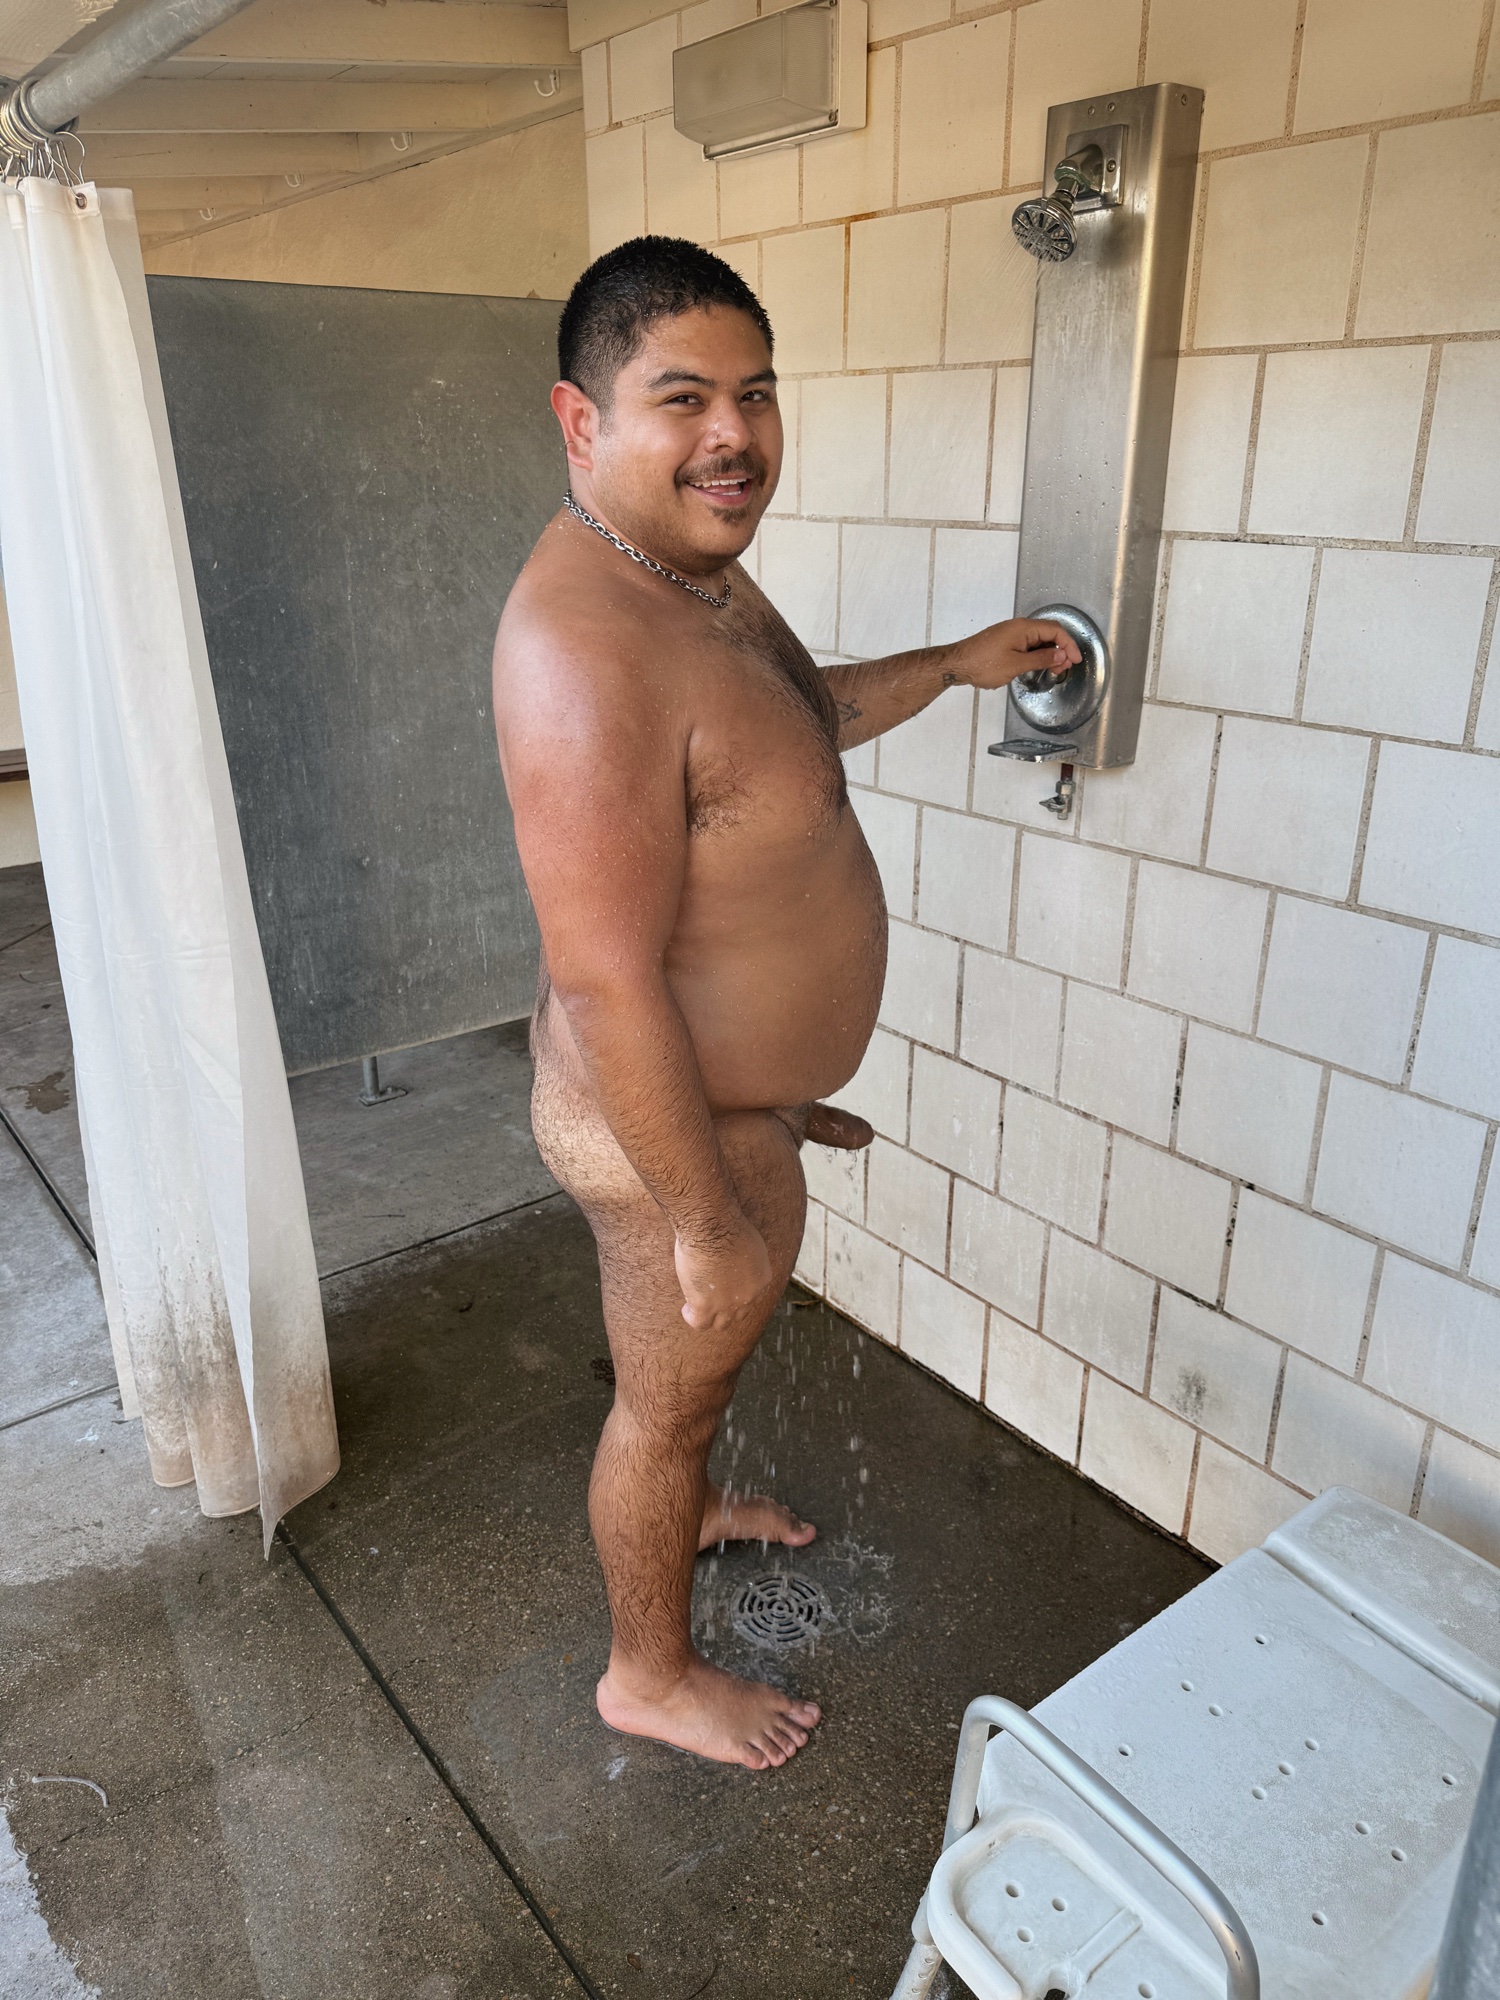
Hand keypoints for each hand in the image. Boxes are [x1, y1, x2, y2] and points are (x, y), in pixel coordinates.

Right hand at [675, 1214, 772, 1334]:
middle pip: (739, 1313)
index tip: (725, 1284)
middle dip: (727, 1307)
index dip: (737, 1292)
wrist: (712, 1227)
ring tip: (698, 1306)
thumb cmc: (726, 1224)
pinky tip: (686, 1308)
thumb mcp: (747, 1242)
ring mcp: (728, 1304)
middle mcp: (749, 1296)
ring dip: (711, 1317)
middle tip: (713, 1297)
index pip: (751, 1296)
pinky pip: (699, 1323)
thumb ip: (744, 1257)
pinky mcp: (705, 1306)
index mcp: (762, 1278)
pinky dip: (692, 1317)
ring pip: (721, 1324)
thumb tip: (733, 1258)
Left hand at [948, 618, 1081, 691]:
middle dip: (1060, 650)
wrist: (957, 665)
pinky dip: (1037, 654)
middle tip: (1063, 668)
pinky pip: (1027, 645)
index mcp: (1024, 628)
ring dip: (1049, 653)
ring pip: (1038, 640)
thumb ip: (1041, 659)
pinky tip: (1037, 666)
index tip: (1075, 660)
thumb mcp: (1016, 665)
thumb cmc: (982, 664)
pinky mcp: (1005, 642)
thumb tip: (1060, 655)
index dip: (1069, 644)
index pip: (1055, 630)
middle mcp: (1019, 627)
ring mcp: (1011, 634)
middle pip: (1048, 633)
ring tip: (1052, 670)